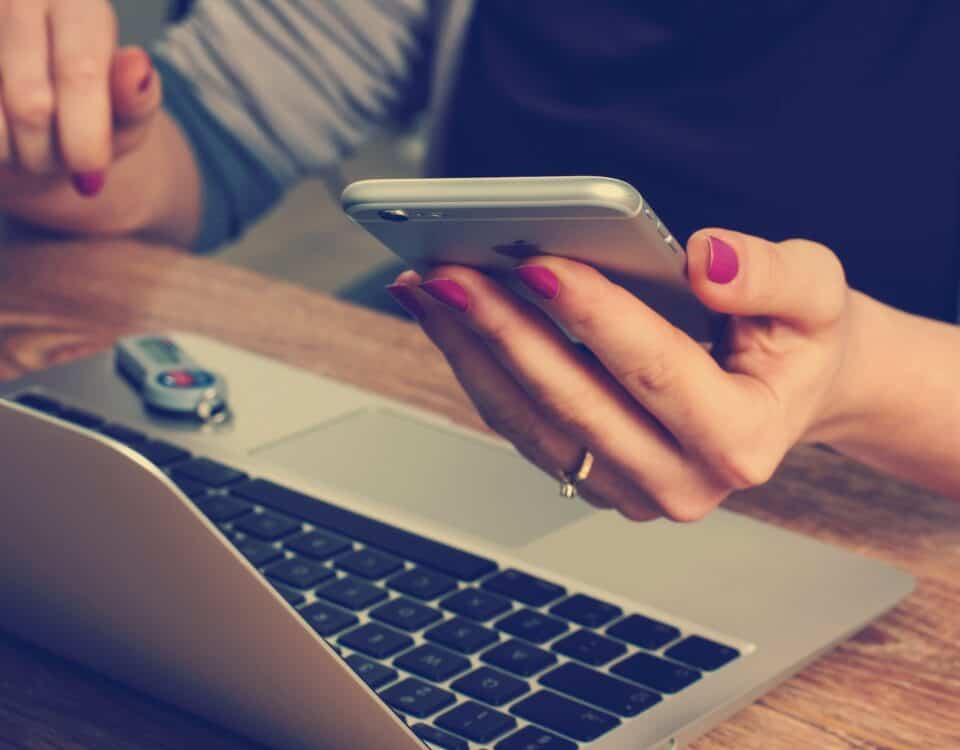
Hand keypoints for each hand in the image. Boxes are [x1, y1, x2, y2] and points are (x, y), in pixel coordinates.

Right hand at [0, 0, 161, 204]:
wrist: (32, 114)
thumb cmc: (89, 110)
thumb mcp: (126, 112)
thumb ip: (137, 98)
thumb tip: (137, 66)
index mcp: (76, 1)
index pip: (79, 73)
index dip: (85, 136)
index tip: (91, 181)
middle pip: (30, 103)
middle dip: (48, 154)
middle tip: (59, 163)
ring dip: (14, 155)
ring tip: (29, 146)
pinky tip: (4, 132)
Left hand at [387, 230, 855, 521]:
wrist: (784, 389)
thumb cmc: (797, 340)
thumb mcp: (817, 293)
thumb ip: (772, 275)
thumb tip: (704, 261)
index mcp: (742, 440)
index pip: (655, 371)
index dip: (594, 316)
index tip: (538, 263)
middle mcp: (681, 482)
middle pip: (574, 403)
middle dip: (505, 331)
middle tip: (450, 271)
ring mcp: (629, 489)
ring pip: (530, 421)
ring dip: (472, 351)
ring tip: (429, 287)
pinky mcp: (592, 477)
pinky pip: (520, 425)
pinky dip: (478, 367)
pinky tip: (447, 317)